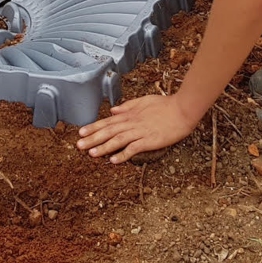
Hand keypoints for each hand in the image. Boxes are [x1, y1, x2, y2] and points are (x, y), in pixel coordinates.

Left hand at [77, 94, 199, 162]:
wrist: (183, 110)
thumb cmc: (166, 105)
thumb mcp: (144, 101)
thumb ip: (128, 106)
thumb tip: (113, 110)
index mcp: (130, 114)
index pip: (108, 121)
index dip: (94, 127)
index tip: (81, 133)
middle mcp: (132, 123)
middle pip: (109, 131)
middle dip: (93, 138)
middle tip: (78, 146)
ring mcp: (140, 132)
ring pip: (118, 140)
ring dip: (104, 147)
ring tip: (91, 153)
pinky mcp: (150, 140)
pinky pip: (133, 148)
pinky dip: (123, 154)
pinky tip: (114, 161)